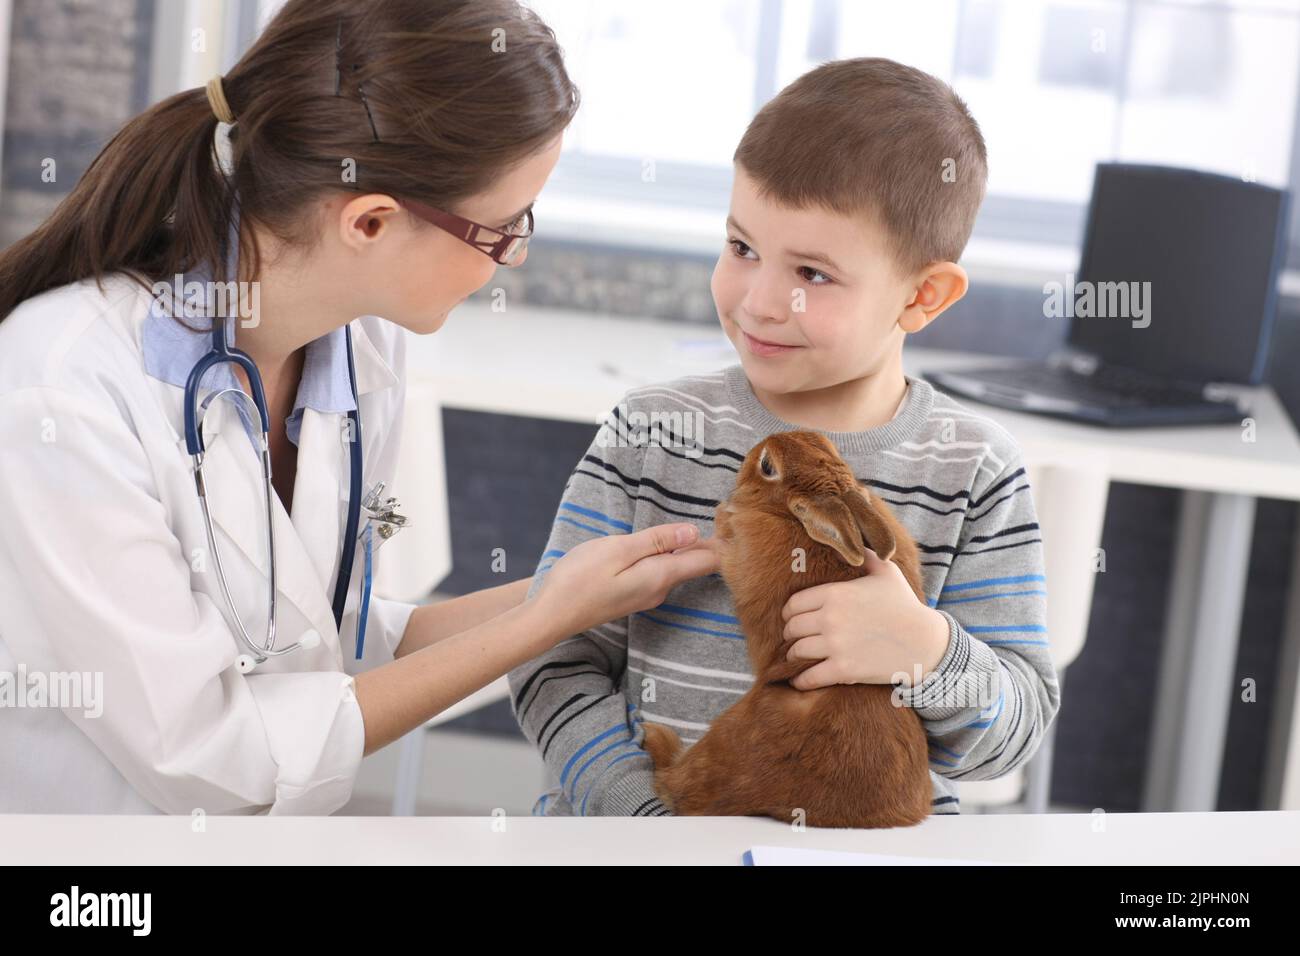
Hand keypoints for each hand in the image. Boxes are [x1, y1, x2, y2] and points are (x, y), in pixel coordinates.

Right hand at [533, 523, 720, 639]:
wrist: (551, 615)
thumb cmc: (579, 579)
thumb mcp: (618, 550)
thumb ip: (657, 541)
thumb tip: (694, 532)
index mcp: (661, 576)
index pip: (708, 560)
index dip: (724, 540)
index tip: (735, 518)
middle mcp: (661, 589)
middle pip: (696, 563)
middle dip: (710, 541)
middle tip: (728, 514)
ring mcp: (647, 594)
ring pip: (678, 567)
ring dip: (688, 546)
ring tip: (704, 523)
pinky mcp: (633, 594)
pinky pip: (661, 571)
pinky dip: (669, 554)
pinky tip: (667, 542)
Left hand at [780, 549, 948, 689]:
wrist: (924, 642)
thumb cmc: (905, 605)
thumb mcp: (886, 572)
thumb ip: (864, 555)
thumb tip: (847, 543)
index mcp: (835, 594)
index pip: (794, 604)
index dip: (788, 612)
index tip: (790, 618)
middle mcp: (830, 618)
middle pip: (792, 628)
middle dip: (790, 633)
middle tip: (793, 638)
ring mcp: (836, 645)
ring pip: (797, 651)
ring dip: (793, 655)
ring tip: (795, 657)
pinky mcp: (843, 670)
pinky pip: (809, 677)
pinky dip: (800, 680)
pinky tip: (798, 680)